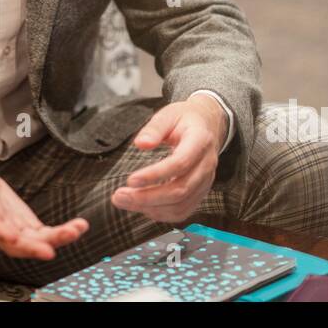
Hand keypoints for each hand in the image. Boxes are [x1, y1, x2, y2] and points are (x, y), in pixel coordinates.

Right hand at [0, 151, 87, 259]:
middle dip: (31, 247)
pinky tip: (79, 227)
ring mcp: (13, 229)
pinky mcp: (27, 227)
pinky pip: (46, 235)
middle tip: (49, 250)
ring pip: (34, 241)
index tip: (6, 235)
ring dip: (55, 240)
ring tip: (75, 231)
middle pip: (14, 243)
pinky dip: (63, 233)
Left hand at [110, 95, 226, 223]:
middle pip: (180, 190)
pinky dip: (162, 214)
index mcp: (200, 141)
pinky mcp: (200, 192)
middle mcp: (206, 165)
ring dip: (151, 208)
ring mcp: (205, 181)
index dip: (155, 175)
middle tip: (120, 196)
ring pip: (181, 205)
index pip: (180, 163)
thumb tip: (140, 144)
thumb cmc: (185, 119)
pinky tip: (142, 207)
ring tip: (125, 202)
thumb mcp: (169, 114)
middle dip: (148, 198)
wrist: (207, 125)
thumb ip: (154, 128)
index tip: (131, 180)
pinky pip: (183, 210)